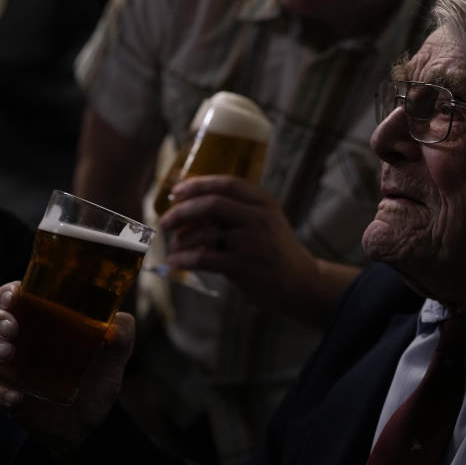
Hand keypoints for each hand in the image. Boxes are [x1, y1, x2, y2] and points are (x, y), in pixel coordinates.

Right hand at [0, 281, 134, 455]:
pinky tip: (17, 396)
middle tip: (12, 328)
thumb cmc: (97, 375)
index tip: (14, 295)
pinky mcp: (1, 387)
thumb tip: (116, 326)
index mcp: (43, 315)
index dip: (9, 291)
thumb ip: (122, 333)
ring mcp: (6, 360)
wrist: (88, 419)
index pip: (16, 293)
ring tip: (8, 354)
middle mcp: (19, 333)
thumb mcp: (116, 352)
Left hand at [159, 175, 348, 325]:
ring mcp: (252, 242)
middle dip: (182, 211)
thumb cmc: (274, 249)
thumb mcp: (265, 220)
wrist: (300, 280)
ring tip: (175, 245)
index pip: (227, 184)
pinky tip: (176, 262)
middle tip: (165, 221)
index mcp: (264, 202)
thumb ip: (237, 209)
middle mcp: (260, 218)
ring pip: (205, 233)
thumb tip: (191, 199)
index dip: (198, 184)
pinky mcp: (244, 265)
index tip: (176, 191)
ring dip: (182, 239)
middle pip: (212, 204)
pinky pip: (204, 258)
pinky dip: (185, 259)